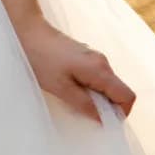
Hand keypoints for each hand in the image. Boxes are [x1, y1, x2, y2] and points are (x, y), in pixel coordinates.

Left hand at [14, 14, 135, 124]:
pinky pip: (96, 76)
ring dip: (97, 97)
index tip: (104, 122)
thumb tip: (102, 119)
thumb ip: (85, 104)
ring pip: (107, 84)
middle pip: (118, 90)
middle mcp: (102, 62)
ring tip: (74, 100)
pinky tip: (70, 88)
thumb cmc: (41, 59)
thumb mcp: (61, 88)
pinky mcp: (84, 55)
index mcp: (100, 70)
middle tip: (86, 114)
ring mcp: (94, 57)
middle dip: (107, 106)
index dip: (121, 113)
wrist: (27, 32)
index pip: (127, 96)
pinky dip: (90, 87)